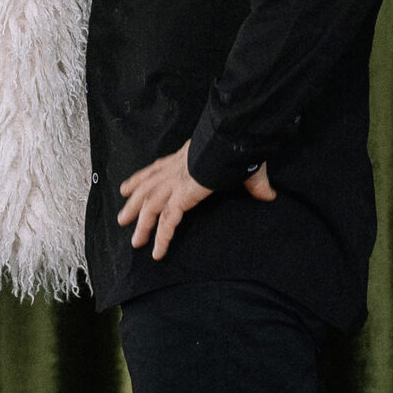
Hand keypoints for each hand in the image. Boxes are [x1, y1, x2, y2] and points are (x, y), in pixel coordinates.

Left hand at [117, 145, 274, 260]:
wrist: (230, 139)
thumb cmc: (236, 147)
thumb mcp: (243, 164)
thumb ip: (253, 183)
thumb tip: (269, 194)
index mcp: (183, 159)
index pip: (157, 169)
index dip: (142, 179)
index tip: (127, 187)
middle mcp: (174, 170)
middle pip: (147, 188)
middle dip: (133, 203)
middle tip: (122, 218)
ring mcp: (175, 183)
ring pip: (150, 207)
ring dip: (141, 224)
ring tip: (135, 242)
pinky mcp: (182, 196)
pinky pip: (167, 221)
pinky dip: (162, 238)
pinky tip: (157, 252)